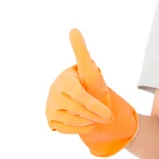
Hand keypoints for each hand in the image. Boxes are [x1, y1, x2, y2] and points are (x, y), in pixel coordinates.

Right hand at [45, 28, 138, 156]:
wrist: (88, 103)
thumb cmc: (91, 83)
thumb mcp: (90, 69)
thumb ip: (81, 50)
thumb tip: (73, 29)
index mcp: (64, 79)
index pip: (80, 95)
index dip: (95, 105)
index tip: (109, 113)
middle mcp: (53, 92)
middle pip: (78, 109)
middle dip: (96, 114)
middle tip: (107, 116)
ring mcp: (50, 106)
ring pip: (73, 120)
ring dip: (89, 121)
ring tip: (96, 117)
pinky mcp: (50, 120)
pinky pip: (67, 129)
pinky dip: (81, 129)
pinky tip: (88, 123)